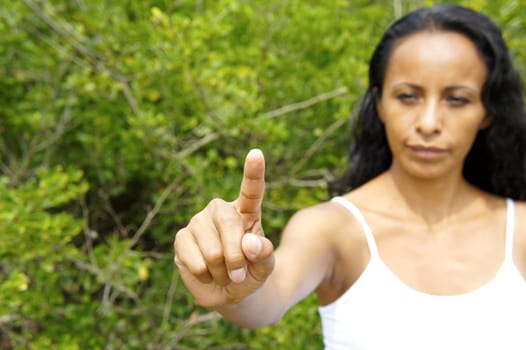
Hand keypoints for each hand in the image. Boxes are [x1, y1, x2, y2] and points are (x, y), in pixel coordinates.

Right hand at [174, 149, 274, 306]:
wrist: (229, 293)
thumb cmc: (251, 274)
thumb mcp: (265, 267)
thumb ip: (264, 254)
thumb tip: (249, 243)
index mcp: (247, 212)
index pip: (251, 190)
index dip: (253, 172)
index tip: (256, 153)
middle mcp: (221, 211)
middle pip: (229, 224)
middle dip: (236, 256)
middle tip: (240, 275)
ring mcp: (199, 222)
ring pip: (212, 250)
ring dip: (221, 271)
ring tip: (223, 274)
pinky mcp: (182, 238)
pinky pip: (194, 260)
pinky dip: (205, 275)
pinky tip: (207, 274)